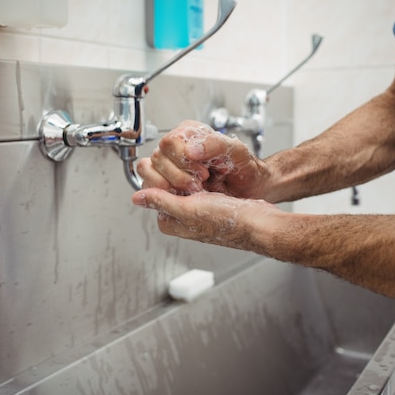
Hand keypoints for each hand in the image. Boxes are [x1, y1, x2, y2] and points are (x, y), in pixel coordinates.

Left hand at [132, 188, 279, 251]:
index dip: (163, 177)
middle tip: (196, 179)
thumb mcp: (189, 210)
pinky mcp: (207, 199)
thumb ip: (161, 203)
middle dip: (177, 174)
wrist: (257, 222)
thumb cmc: (227, 221)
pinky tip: (210, 176)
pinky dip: (200, 174)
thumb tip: (137, 198)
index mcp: (169, 222)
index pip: (153, 190)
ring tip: (205, 179)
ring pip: (180, 179)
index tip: (180, 176)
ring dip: (190, 172)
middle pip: (165, 183)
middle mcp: (179, 216)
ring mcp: (193, 208)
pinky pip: (196, 179)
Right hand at [137, 120, 268, 197]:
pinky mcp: (166, 184)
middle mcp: (176, 148)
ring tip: (192, 190)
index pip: (169, 142)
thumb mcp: (237, 151)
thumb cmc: (244, 168)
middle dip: (178, 175)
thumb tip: (190, 150)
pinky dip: (163, 193)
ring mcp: (169, 166)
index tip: (203, 171)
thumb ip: (215, 145)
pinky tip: (183, 196)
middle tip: (199, 183)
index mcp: (189, 134)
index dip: (182, 160)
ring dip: (168, 184)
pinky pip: (150, 186)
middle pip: (157, 158)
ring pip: (148, 171)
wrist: (249, 187)